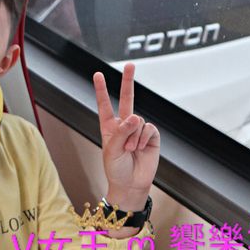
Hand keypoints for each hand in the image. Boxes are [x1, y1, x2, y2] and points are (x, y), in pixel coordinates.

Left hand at [93, 63, 159, 209]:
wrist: (131, 184)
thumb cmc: (116, 169)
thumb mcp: (112, 150)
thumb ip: (121, 132)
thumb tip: (135, 117)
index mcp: (109, 127)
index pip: (105, 105)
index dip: (101, 90)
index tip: (97, 74)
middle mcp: (124, 125)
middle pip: (127, 99)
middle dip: (128, 81)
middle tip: (130, 64)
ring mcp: (138, 130)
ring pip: (138, 120)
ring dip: (133, 136)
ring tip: (130, 150)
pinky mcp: (151, 136)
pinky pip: (148, 128)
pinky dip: (143, 138)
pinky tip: (140, 148)